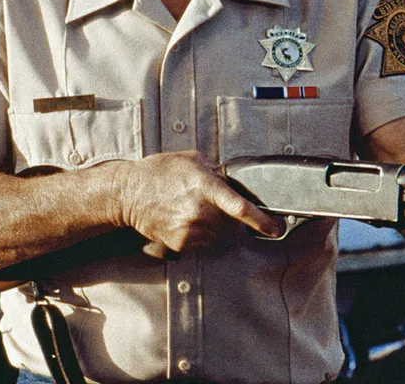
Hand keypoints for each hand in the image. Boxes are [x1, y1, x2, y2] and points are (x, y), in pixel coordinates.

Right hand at [112, 151, 282, 256]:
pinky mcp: (181, 244)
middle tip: (209, 201)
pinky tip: (184, 218)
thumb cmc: (158, 173)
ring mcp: (190, 230)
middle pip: (232, 221)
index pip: (239, 207)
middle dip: (229, 213)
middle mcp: (199, 211)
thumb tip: (233, 182)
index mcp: (204, 186)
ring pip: (219, 233)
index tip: (276, 228)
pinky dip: (200, 232)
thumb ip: (216, 171)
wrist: (128, 194)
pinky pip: (203, 241)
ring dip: (214, 223)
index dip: (261, 220)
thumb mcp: (191, 160)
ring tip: (192, 208)